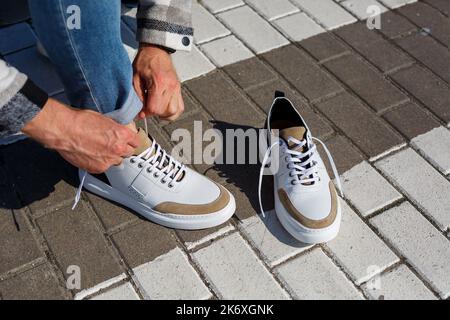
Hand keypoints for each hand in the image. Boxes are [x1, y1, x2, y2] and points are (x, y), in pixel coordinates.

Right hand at [22, 99, 140, 172]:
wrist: (64, 130)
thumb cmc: (80, 121)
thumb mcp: (104, 118)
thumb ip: (115, 128)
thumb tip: (118, 130)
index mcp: (122, 134)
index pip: (136, 141)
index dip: (131, 141)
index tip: (129, 141)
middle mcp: (118, 149)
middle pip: (128, 153)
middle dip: (122, 149)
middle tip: (113, 145)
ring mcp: (109, 160)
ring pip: (117, 162)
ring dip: (112, 157)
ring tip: (100, 150)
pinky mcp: (98, 168)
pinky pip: (104, 167)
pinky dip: (99, 163)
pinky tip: (92, 155)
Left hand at [133, 44, 183, 120]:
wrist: (156, 50)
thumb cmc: (145, 61)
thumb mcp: (135, 78)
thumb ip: (138, 96)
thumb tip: (141, 111)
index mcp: (159, 83)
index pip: (155, 108)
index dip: (146, 113)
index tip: (141, 111)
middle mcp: (171, 87)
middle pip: (167, 111)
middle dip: (156, 114)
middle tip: (148, 109)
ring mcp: (177, 88)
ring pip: (176, 111)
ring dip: (165, 114)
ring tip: (157, 110)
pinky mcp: (179, 89)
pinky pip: (180, 106)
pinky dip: (173, 111)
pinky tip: (165, 108)